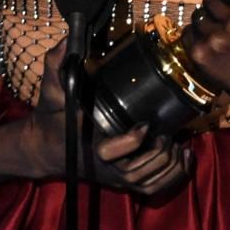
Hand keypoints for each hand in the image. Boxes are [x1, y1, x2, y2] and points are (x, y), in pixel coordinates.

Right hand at [27, 40, 190, 197]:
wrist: (45, 148)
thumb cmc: (53, 119)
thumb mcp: (51, 91)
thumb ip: (57, 66)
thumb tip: (66, 39)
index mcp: (89, 146)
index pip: (111, 153)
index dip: (133, 141)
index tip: (145, 124)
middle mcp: (104, 168)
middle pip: (137, 172)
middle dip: (157, 154)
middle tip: (165, 135)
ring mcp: (115, 178)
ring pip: (148, 182)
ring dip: (168, 166)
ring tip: (177, 146)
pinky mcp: (124, 183)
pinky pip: (153, 190)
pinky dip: (173, 178)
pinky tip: (184, 157)